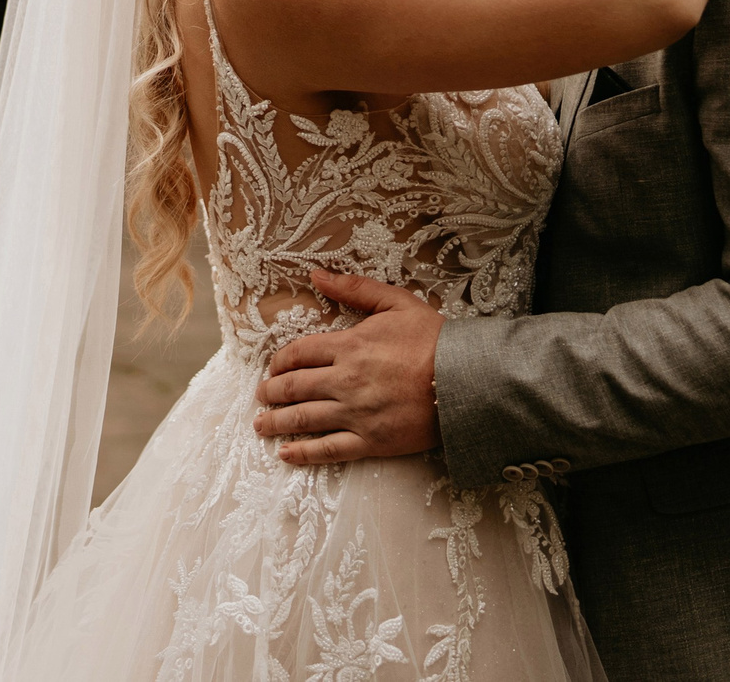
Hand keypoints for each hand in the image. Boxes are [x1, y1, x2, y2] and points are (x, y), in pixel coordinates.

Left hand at [251, 271, 442, 465]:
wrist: (468, 382)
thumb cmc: (435, 340)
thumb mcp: (396, 302)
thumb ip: (354, 288)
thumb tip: (317, 274)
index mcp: (348, 346)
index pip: (297, 354)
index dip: (278, 363)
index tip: (272, 369)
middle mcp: (345, 380)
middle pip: (294, 387)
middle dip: (270, 393)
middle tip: (260, 397)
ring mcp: (356, 413)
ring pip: (304, 419)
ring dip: (276, 422)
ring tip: (260, 425)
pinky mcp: (372, 441)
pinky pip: (329, 449)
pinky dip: (303, 453)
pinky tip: (286, 454)